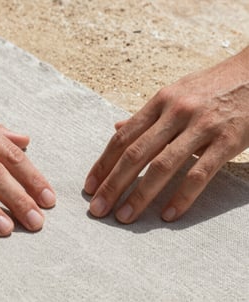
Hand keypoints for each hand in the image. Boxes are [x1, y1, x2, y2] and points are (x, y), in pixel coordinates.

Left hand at [84, 47, 248, 222]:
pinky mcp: (228, 140)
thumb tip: (116, 127)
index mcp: (159, 102)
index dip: (103, 164)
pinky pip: (199, 173)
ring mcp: (201, 126)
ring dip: (140, 195)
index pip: (122, 138)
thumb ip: (145, 115)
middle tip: (97, 208)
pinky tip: (167, 215)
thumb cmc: (210, 87)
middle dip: (112, 184)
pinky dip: (182, 197)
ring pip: (162, 165)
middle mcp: (175, 112)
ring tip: (123, 216)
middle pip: (135, 154)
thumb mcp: (174, 93)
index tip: (89, 187)